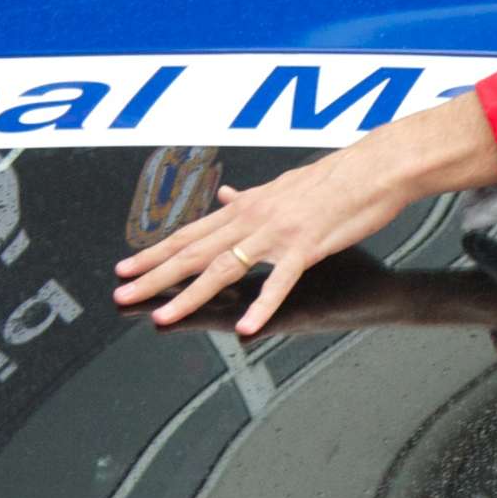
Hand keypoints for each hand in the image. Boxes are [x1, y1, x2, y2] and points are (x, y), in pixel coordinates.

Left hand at [114, 95, 496, 334]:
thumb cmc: (334, 179)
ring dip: (189, 294)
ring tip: (162, 315)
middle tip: (122, 293)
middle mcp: (252, 218)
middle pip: (194, 251)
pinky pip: (279, 281)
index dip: (154, 252)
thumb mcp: (283, 186)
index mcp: (247, 207)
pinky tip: (245, 328)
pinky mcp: (306, 247)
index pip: (191, 233)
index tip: (125, 267)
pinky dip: (261, 305)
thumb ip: (251, 197)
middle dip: (154, 275)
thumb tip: (226, 196)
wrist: (374, 169)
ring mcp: (277, 234)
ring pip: (223, 267)